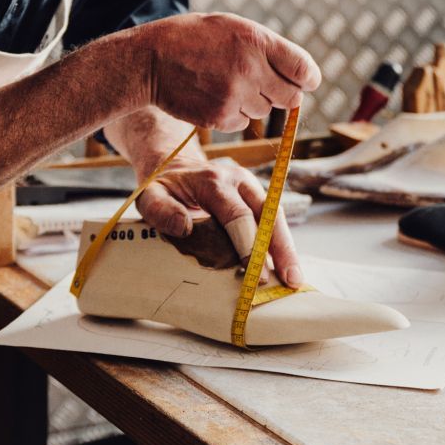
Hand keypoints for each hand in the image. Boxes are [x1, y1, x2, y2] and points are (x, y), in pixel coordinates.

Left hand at [136, 156, 302, 288]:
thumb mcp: (149, 195)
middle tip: (289, 280)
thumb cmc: (163, 186)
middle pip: (268, 215)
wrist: (174, 165)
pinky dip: (280, 245)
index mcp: (214, 181)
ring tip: (294, 279)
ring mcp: (251, 188)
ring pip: (276, 217)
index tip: (254, 273)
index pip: (238, 215)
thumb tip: (184, 227)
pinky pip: (272, 221)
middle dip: (280, 250)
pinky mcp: (255, 197)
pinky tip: (285, 268)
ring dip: (287, 249)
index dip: (249, 245)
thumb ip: (160, 210)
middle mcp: (238, 181)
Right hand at [137, 13, 320, 132]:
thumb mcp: (232, 26)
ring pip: (266, 111)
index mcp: (256, 40)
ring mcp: (235, 95)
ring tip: (228, 83)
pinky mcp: (220, 117)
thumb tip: (301, 75)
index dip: (308, 78)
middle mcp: (250, 69)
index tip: (304, 80)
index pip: (305, 69)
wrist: (149, 60)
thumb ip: (266, 47)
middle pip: (292, 97)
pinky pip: (243, 122)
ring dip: (255, 102)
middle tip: (265, 84)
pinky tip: (215, 96)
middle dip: (284, 93)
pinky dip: (234, 114)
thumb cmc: (193, 38)